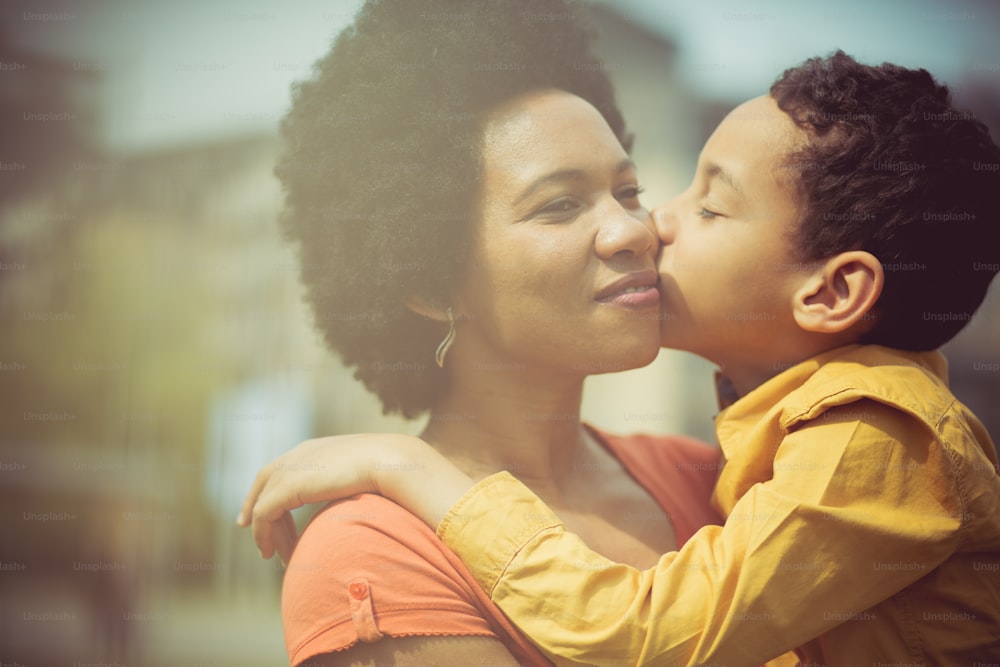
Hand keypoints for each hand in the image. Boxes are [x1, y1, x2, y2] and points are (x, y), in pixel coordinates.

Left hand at [236, 433, 426, 562]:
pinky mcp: (287, 485)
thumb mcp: (366, 476)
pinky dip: (263, 535)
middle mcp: (299, 454)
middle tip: (247, 527)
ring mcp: (291, 467)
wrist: (391, 461)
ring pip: (262, 503)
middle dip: (253, 504)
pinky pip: (263, 515)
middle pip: (265, 480)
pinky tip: (269, 552)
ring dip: (266, 531)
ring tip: (272, 554)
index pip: (283, 466)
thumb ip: (354, 485)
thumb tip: (363, 499)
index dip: (270, 487)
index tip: (265, 509)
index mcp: (316, 449)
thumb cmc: (390, 471)